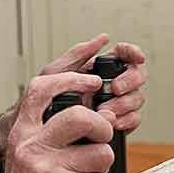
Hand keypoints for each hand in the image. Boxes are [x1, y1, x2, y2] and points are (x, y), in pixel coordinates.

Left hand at [0, 35, 147, 144]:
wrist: (37, 133)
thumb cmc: (40, 102)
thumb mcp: (54, 73)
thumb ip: (77, 54)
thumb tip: (102, 39)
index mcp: (98, 70)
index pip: (124, 56)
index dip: (133, 53)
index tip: (137, 57)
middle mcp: (110, 86)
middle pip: (136, 77)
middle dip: (129, 81)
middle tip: (113, 89)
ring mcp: (115, 106)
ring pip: (136, 98)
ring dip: (125, 103)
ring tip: (104, 110)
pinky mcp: (117, 125)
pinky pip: (133, 120)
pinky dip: (126, 121)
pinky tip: (112, 122)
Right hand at [0, 65, 114, 172]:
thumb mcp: (23, 157)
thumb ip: (50, 136)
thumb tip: (98, 120)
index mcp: (22, 134)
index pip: (41, 89)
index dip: (71, 79)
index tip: (90, 82)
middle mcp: (34, 147)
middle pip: (81, 116)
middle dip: (102, 128)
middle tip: (100, 139)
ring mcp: (49, 169)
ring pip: (101, 153)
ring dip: (100, 168)